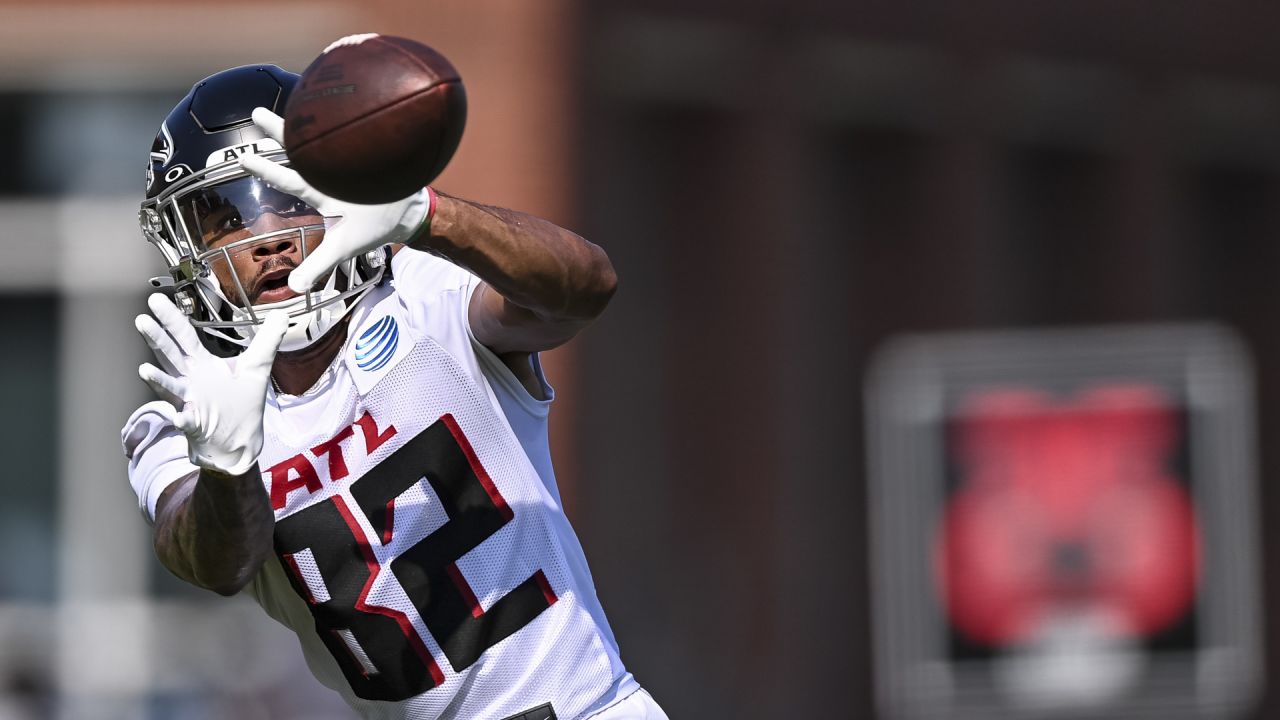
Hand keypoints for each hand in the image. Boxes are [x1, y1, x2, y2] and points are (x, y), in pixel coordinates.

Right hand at [135, 293, 288, 475]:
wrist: (239, 443)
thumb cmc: (241, 406)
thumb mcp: (257, 368)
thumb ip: (267, 341)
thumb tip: (280, 314)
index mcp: (202, 365)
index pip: (185, 336)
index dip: (172, 318)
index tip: (157, 299)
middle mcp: (191, 381)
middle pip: (171, 356)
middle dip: (157, 339)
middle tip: (143, 320)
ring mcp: (190, 402)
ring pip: (171, 387)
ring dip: (158, 379)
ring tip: (144, 370)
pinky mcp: (196, 425)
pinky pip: (186, 421)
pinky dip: (182, 418)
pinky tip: (178, 416)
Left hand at [237, 107, 433, 293]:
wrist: (408, 213)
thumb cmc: (373, 227)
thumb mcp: (344, 247)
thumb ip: (320, 264)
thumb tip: (296, 287)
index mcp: (322, 191)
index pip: (290, 179)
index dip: (267, 169)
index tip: (243, 158)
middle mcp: (332, 171)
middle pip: (303, 149)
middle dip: (281, 132)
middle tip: (257, 114)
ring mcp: (351, 159)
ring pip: (327, 134)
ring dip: (312, 119)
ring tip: (301, 98)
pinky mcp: (372, 148)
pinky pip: (356, 129)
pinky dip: (348, 113)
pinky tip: (338, 94)